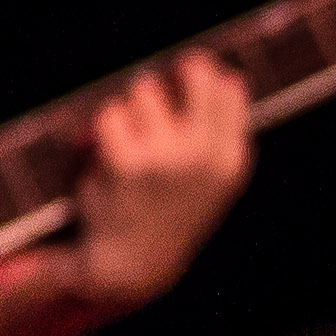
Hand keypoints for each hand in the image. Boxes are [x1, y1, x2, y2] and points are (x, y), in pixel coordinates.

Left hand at [63, 49, 250, 309]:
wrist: (133, 264)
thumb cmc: (171, 211)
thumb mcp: (211, 179)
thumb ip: (221, 131)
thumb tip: (229, 76)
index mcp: (231, 161)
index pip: (229, 88)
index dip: (203, 73)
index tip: (188, 72)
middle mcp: (204, 157)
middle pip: (191, 71)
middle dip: (169, 79)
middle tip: (153, 97)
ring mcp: (165, 157)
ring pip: (143, 89)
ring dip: (132, 107)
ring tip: (132, 140)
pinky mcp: (125, 160)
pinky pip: (110, 113)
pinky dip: (104, 128)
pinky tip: (108, 156)